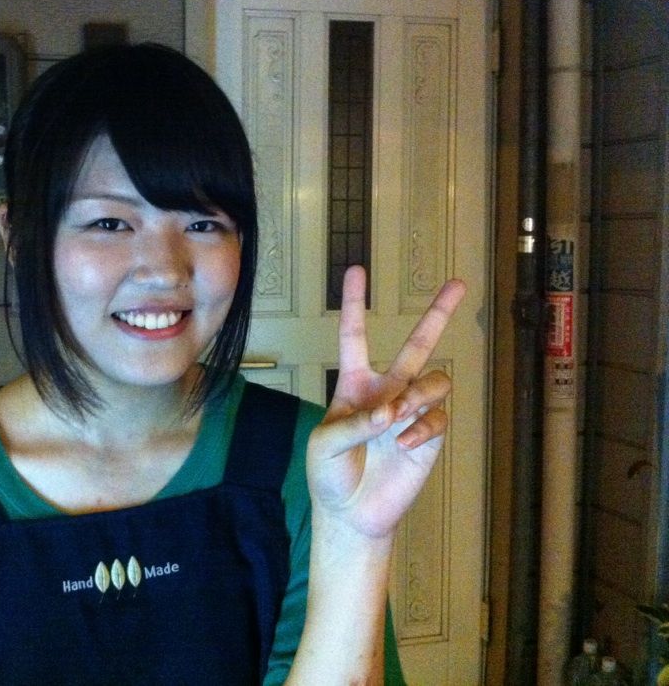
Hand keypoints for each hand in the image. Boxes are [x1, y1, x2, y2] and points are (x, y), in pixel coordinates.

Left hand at [306, 266, 465, 538]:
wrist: (350, 513)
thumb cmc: (329, 473)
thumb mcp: (324, 445)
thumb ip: (353, 424)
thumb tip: (390, 412)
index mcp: (354, 384)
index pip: (354, 336)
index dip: (355, 303)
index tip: (356, 269)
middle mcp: (387, 391)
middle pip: (417, 344)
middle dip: (438, 314)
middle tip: (458, 283)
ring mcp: (411, 413)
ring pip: (434, 381)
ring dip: (419, 395)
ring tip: (399, 418)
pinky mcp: (428, 437)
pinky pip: (438, 419)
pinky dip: (422, 429)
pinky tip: (402, 446)